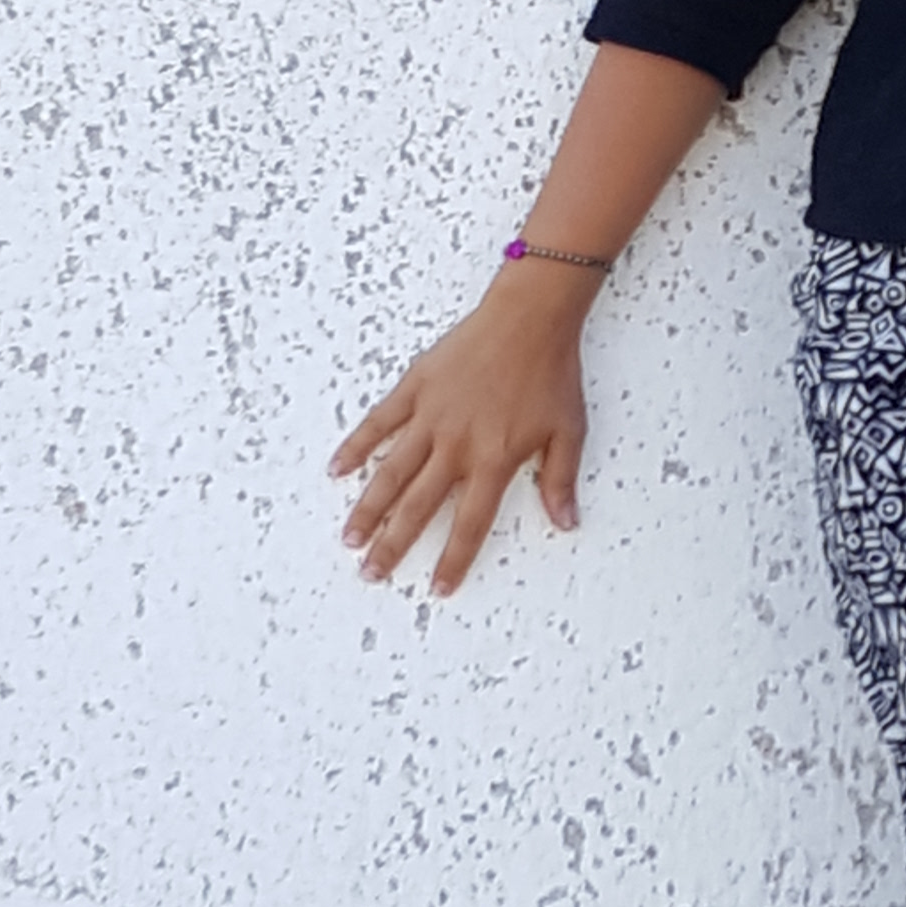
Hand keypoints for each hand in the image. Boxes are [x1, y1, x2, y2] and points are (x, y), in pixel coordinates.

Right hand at [331, 266, 591, 594]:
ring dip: (368, 509)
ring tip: (350, 538)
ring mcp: (431, 417)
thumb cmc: (551, 372)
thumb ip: (560, 480)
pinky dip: (356, 446)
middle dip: (393, 545)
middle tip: (373, 573)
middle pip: (418, 507)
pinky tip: (337, 469)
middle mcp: (456, 445)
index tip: (437, 587)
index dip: (453, 559)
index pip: (469, 523)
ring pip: (391, 472)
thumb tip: (566, 522)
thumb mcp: (568, 432)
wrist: (529, 318)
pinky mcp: (415, 388)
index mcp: (493, 460)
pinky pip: (379, 422)